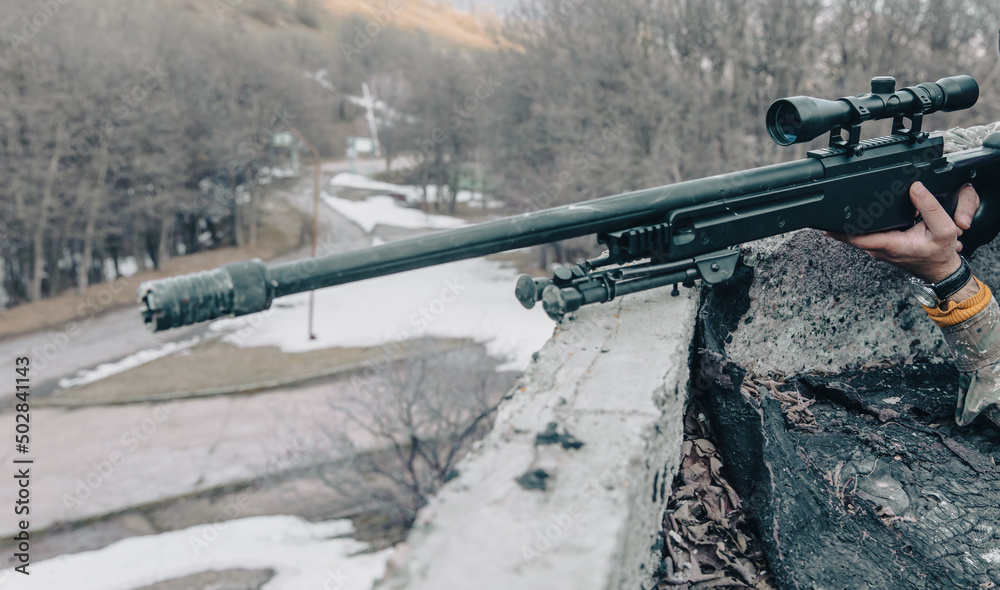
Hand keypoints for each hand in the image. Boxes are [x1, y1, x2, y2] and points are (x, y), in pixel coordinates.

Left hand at [825, 182, 979, 282]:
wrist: (940, 270)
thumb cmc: (940, 254)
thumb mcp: (944, 229)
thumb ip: (930, 207)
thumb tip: (915, 188)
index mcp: (890, 245)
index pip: (856, 237)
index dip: (839, 229)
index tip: (826, 221)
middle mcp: (879, 248)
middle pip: (852, 234)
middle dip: (841, 221)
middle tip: (830, 205)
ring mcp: (878, 248)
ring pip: (858, 234)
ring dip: (849, 223)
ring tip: (839, 207)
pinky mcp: (881, 246)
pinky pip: (865, 235)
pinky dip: (860, 226)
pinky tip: (856, 216)